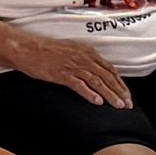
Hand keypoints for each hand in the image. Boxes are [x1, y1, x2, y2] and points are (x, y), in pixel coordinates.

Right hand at [1, 26, 133, 107]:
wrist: (27, 49)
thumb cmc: (46, 51)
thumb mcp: (70, 51)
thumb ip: (84, 60)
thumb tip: (96, 73)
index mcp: (87, 52)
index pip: (110, 68)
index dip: (120, 82)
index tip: (126, 94)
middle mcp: (83, 57)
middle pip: (107, 76)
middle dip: (119, 91)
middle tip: (127, 104)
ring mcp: (73, 65)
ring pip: (97, 81)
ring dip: (109, 94)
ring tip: (118, 105)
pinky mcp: (62, 74)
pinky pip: (79, 85)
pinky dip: (90, 94)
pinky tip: (97, 102)